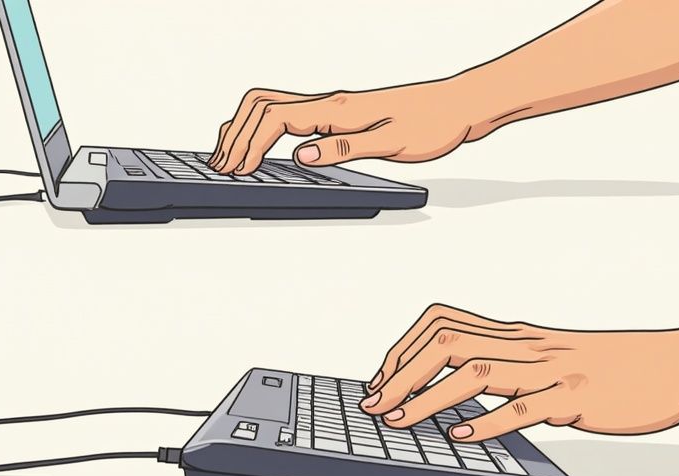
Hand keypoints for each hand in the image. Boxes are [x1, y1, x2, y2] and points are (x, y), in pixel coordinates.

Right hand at [207, 79, 476, 174]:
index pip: (273, 119)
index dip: (248, 145)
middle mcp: (329, 103)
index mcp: (336, 109)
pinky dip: (265, 129)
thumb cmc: (432, 123)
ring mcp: (332, 107)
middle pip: (260, 105)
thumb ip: (344, 149)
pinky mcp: (339, 115)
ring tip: (230, 157)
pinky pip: (288, 115)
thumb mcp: (391, 143)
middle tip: (219, 165)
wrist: (459, 106)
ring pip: (271, 106)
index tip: (235, 169)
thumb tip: (301, 157)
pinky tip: (265, 150)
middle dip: (234, 134)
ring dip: (245, 128)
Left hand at [360, 304, 678, 441]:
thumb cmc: (612, 366)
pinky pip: (525, 408)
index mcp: (518, 335)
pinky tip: (463, 435)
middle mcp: (527, 346)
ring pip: (478, 371)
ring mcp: (552, 370)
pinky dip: (489, 421)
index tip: (380, 380)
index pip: (443, 323)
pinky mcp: (575, 398)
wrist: (673, 367)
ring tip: (400, 420)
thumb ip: (509, 365)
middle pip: (448, 342)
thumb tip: (462, 390)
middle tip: (374, 405)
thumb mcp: (552, 357)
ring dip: (429, 398)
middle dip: (401, 373)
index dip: (403, 349)